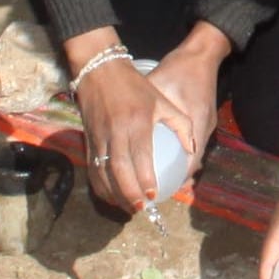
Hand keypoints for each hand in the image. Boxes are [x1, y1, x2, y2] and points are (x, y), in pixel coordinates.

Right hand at [69, 49, 187, 213]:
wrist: (99, 70)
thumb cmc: (134, 86)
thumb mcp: (162, 101)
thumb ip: (180, 125)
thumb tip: (190, 150)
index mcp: (136, 122)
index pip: (139, 157)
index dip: (145, 179)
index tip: (152, 195)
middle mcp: (115, 132)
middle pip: (119, 171)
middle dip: (129, 194)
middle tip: (140, 208)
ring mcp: (98, 137)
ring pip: (102, 173)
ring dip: (113, 194)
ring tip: (127, 207)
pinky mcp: (88, 139)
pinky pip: (92, 168)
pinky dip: (99, 186)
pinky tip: (110, 195)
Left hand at [147, 24, 230, 180]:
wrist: (201, 56)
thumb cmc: (180, 70)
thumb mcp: (159, 88)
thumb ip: (143, 110)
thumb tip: (119, 130)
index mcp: (196, 123)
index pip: (188, 162)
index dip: (172, 179)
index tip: (153, 191)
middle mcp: (204, 130)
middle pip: (190, 166)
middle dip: (173, 182)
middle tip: (149, 194)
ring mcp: (206, 128)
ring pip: (191, 159)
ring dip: (176, 173)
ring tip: (156, 184)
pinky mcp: (204, 124)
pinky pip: (191, 148)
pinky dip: (180, 159)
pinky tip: (164, 161)